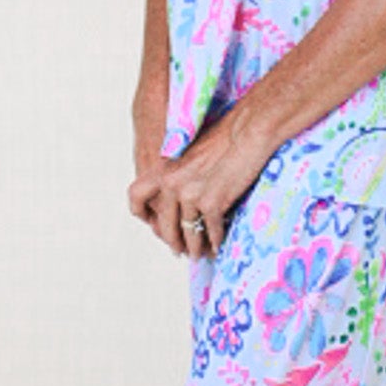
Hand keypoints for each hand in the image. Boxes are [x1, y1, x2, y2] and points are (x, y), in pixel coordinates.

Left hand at [127, 103, 273, 257]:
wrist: (248, 130)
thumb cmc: (226, 137)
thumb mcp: (189, 153)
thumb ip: (179, 174)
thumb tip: (180, 199)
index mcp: (163, 169)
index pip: (137, 198)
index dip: (144, 215)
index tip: (155, 226)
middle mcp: (171, 184)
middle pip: (164, 225)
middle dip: (173, 241)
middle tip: (180, 250)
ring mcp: (190, 195)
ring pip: (189, 233)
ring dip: (196, 248)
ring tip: (200, 255)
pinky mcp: (212, 203)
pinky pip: (211, 231)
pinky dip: (215, 241)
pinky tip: (218, 245)